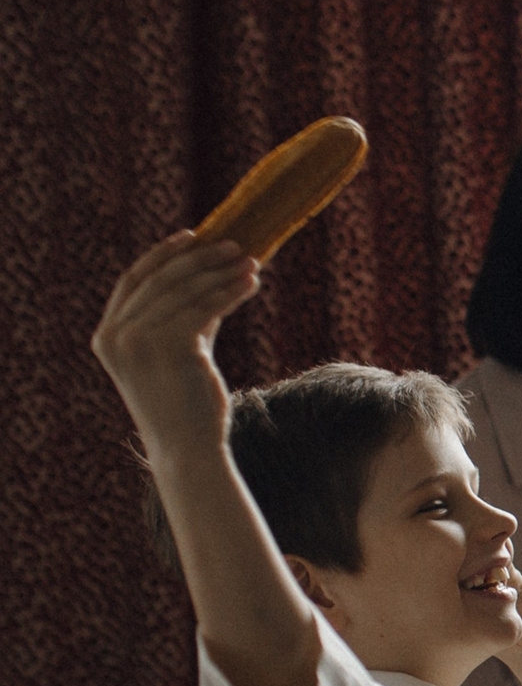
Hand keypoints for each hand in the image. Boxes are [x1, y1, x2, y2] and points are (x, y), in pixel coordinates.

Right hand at [91, 231, 256, 455]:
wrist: (186, 448)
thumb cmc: (185, 404)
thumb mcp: (176, 353)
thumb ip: (185, 317)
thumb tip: (213, 278)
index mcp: (107, 335)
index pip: (134, 281)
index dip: (162, 255)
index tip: (192, 237)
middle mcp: (116, 335)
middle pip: (162, 280)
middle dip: (201, 259)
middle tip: (235, 246)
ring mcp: (138, 340)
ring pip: (186, 292)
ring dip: (222, 273)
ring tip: (251, 263)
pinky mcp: (168, 346)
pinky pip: (205, 308)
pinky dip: (230, 292)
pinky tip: (251, 284)